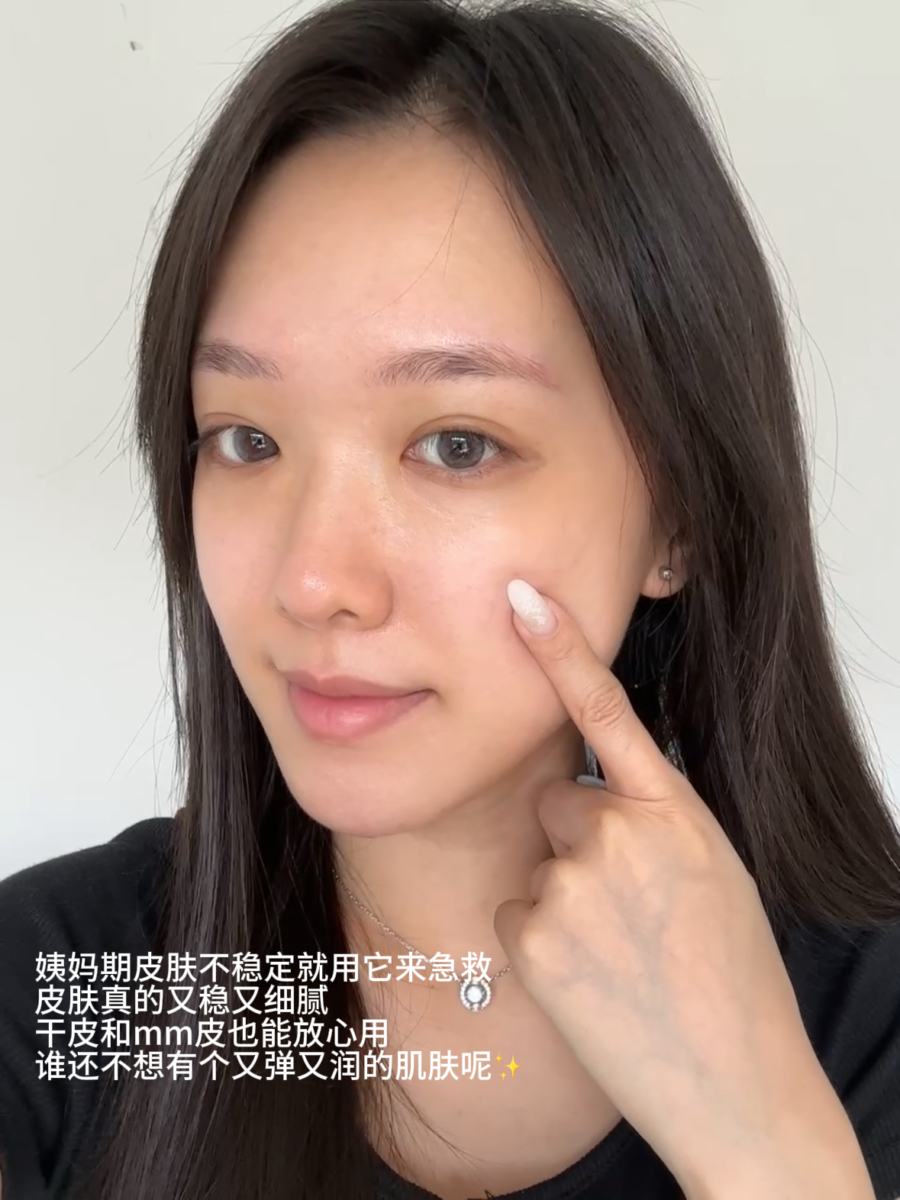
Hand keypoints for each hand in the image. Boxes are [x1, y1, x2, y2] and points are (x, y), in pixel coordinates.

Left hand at [494, 579, 852, 1193]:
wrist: (738, 1089)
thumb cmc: (733, 978)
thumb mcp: (715, 873)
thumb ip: (657, 821)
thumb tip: (600, 799)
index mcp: (676, 813)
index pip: (608, 711)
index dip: (561, 649)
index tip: (524, 597)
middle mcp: (621, 835)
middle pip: (559, 800)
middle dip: (578, 839)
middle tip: (626, 908)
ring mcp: (573, 885)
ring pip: (538, 858)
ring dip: (562, 893)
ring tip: (617, 951)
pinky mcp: (533, 936)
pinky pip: (517, 911)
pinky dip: (541, 941)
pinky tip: (590, 978)